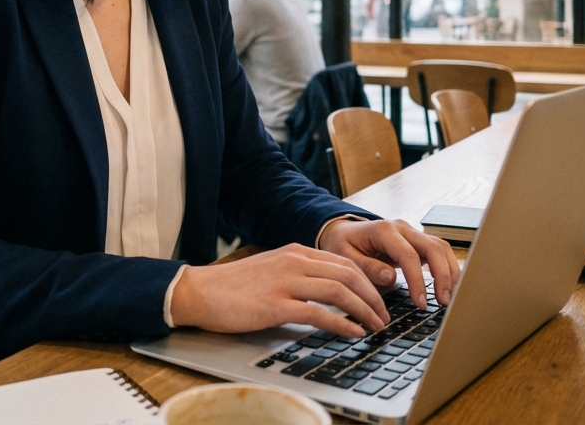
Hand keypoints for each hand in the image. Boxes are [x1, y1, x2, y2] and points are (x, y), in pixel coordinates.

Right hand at [168, 244, 390, 336]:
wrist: (200, 291)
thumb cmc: (233, 286)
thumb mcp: (272, 270)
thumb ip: (299, 275)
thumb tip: (328, 291)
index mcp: (295, 252)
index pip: (344, 262)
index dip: (369, 282)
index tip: (379, 301)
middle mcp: (294, 262)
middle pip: (349, 274)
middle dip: (374, 297)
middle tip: (384, 317)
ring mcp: (285, 282)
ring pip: (340, 291)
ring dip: (364, 310)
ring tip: (375, 327)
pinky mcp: (275, 305)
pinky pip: (319, 313)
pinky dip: (342, 324)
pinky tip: (353, 333)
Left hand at [318, 218, 459, 307]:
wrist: (342, 231)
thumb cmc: (343, 244)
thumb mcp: (345, 257)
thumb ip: (367, 267)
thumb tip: (391, 278)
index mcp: (383, 230)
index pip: (409, 255)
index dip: (417, 280)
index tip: (421, 303)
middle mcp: (402, 228)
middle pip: (433, 247)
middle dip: (442, 276)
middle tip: (442, 302)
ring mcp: (411, 232)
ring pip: (441, 247)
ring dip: (449, 272)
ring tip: (448, 297)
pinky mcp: (417, 241)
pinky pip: (438, 251)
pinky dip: (447, 267)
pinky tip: (448, 286)